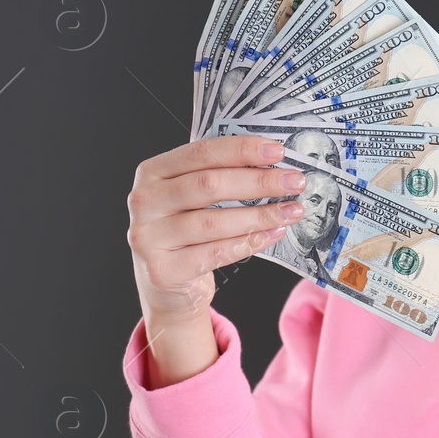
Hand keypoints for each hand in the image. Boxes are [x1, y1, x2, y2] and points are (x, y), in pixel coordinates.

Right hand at [127, 135, 308, 322]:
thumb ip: (218, 176)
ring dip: (260, 215)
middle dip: (258, 181)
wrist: (165, 287)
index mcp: (152, 172)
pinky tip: (273, 234)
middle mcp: (144, 201)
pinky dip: (249, 242)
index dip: (242, 150)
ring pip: (214, 221)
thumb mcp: (190, 199)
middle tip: (293, 181)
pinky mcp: (163, 269)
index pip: (201, 152)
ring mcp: (148, 237)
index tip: (278, 151)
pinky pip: (216, 253)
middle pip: (209, 185)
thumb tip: (272, 163)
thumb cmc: (185, 233)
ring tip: (292, 211)